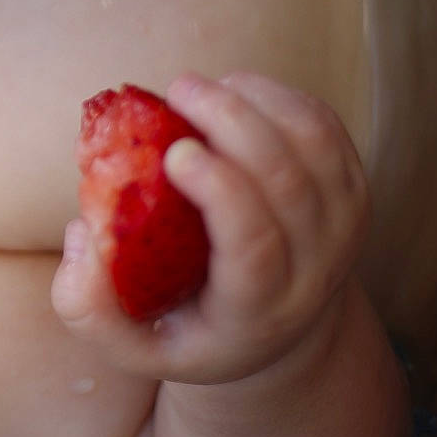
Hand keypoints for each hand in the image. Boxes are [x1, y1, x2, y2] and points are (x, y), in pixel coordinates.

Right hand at [50, 72, 371, 385]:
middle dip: (233, 122)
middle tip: (178, 90)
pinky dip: (279, 98)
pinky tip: (235, 92)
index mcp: (259, 310)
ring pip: (315, 146)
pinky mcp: (353, 190)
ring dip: (257, 102)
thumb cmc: (194, 329)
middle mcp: (316, 270)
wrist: (280, 330)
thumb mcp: (135, 347)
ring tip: (203, 89)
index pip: (257, 247)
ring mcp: (344, 227)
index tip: (176, 151)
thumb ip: (89, 307)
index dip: (222, 192)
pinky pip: (326, 128)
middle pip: (288, 183)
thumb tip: (83, 234)